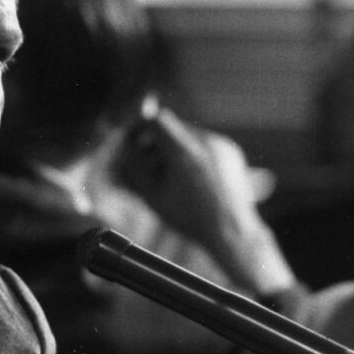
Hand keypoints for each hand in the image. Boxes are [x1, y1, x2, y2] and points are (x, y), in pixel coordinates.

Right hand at [116, 108, 294, 294]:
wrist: (232, 232)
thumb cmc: (191, 219)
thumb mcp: (153, 198)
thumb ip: (134, 172)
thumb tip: (121, 157)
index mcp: (184, 152)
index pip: (157, 120)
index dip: (141, 127)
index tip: (135, 141)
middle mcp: (205, 143)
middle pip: (172, 128)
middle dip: (156, 142)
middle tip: (148, 162)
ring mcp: (221, 145)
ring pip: (188, 134)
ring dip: (174, 148)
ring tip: (170, 175)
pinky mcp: (231, 152)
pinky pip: (205, 142)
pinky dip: (193, 153)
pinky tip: (191, 177)